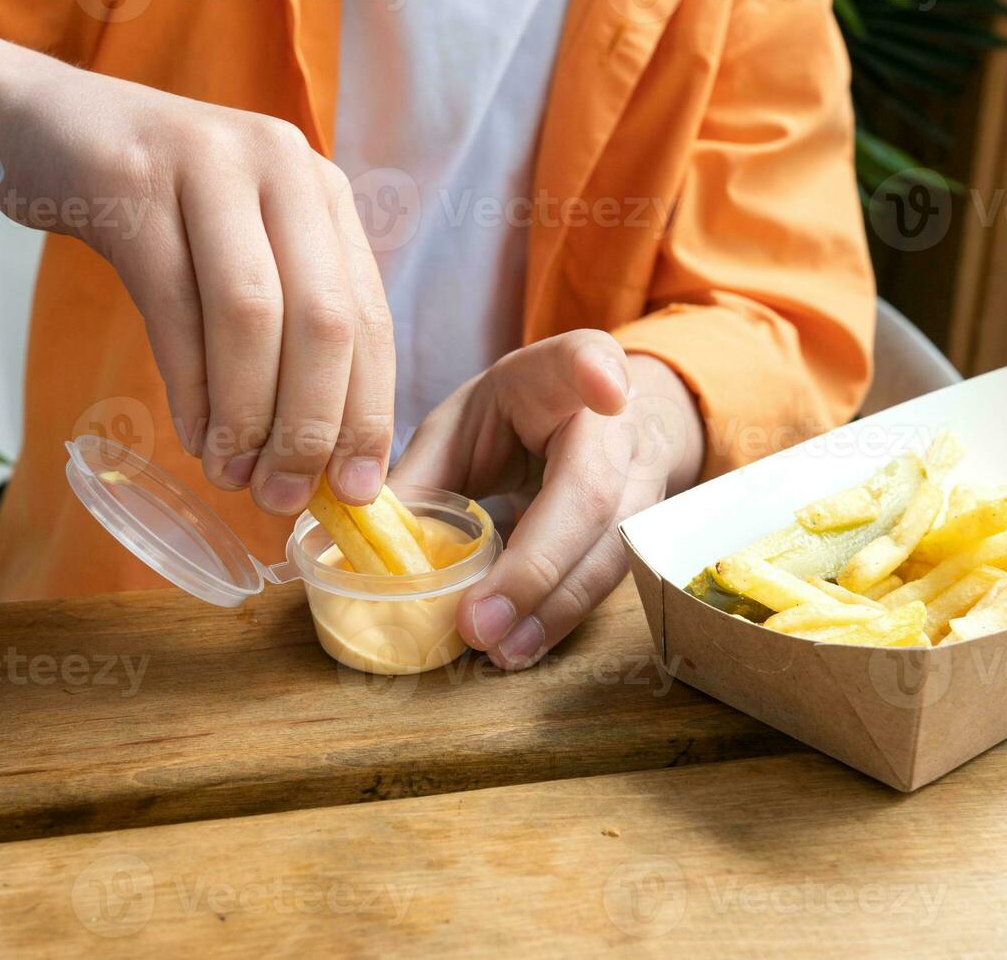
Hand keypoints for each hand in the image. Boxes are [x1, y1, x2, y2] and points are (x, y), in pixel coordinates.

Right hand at [0, 23, 393, 513]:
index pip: (369, 317)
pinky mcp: (133, 180)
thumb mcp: (241, 249)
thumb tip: (315, 458)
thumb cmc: (158, 210)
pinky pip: (173, 304)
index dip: (367, 412)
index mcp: (322, 193)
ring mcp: (209, 165)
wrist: (50, 126)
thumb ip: (286, 329)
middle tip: (285, 497)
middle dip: (309, 425)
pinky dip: (190, 386)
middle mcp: (282, 167)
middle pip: (322, 319)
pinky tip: (194, 436)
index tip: (357, 490)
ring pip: (250, 314)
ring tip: (232, 476)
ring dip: (246, 415)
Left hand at [393, 331, 705, 669]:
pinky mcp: (640, 536)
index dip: (597, 372)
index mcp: (561, 376)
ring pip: (609, 550)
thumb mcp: (461, 427)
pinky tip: (519, 646)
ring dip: (552, 608)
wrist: (593, 432)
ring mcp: (641, 483)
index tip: (605, 389)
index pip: (586, 359)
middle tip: (481, 622)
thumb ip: (423, 476)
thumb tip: (365, 542)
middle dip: (536, 564)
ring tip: (499, 649)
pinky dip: (558, 619)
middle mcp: (618, 427)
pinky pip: (603, 583)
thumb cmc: (517, 421)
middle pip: (591, 494)